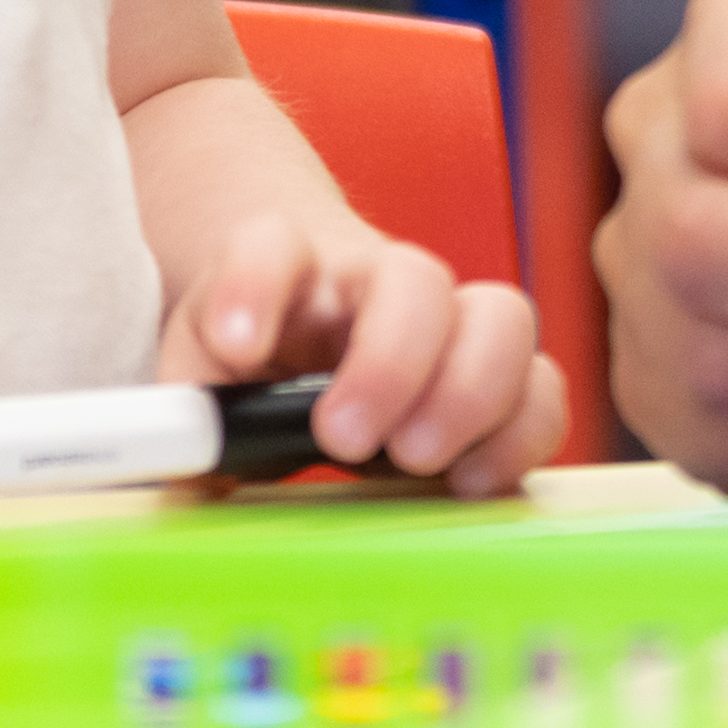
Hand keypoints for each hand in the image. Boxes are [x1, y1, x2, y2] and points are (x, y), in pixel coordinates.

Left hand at [151, 210, 562, 495]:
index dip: (255, 283)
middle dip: (391, 362)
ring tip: (418, 461)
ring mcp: (449, 323)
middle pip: (413, 278)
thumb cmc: (255, 350)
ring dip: (472, 394)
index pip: (271, 244)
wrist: (304, 309)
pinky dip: (520, 434)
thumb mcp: (199, 373)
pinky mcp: (495, 376)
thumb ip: (187, 415)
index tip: (236, 346)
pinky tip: (471, 482)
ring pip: (502, 316)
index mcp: (292, 271)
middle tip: (340, 438)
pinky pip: (542, 387)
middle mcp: (378, 283)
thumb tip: (185, 471)